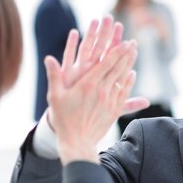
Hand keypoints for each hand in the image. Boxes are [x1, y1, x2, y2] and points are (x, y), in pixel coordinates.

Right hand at [44, 17, 147, 163]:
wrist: (77, 141)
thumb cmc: (64, 119)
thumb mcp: (55, 96)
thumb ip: (54, 76)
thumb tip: (48, 58)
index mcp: (88, 85)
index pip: (106, 64)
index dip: (116, 51)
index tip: (124, 41)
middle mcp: (101, 91)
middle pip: (117, 69)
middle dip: (125, 54)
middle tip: (132, 43)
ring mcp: (109, 101)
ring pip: (122, 79)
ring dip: (129, 65)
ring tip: (134, 53)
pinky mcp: (113, 111)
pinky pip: (124, 93)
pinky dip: (128, 82)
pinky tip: (131, 74)